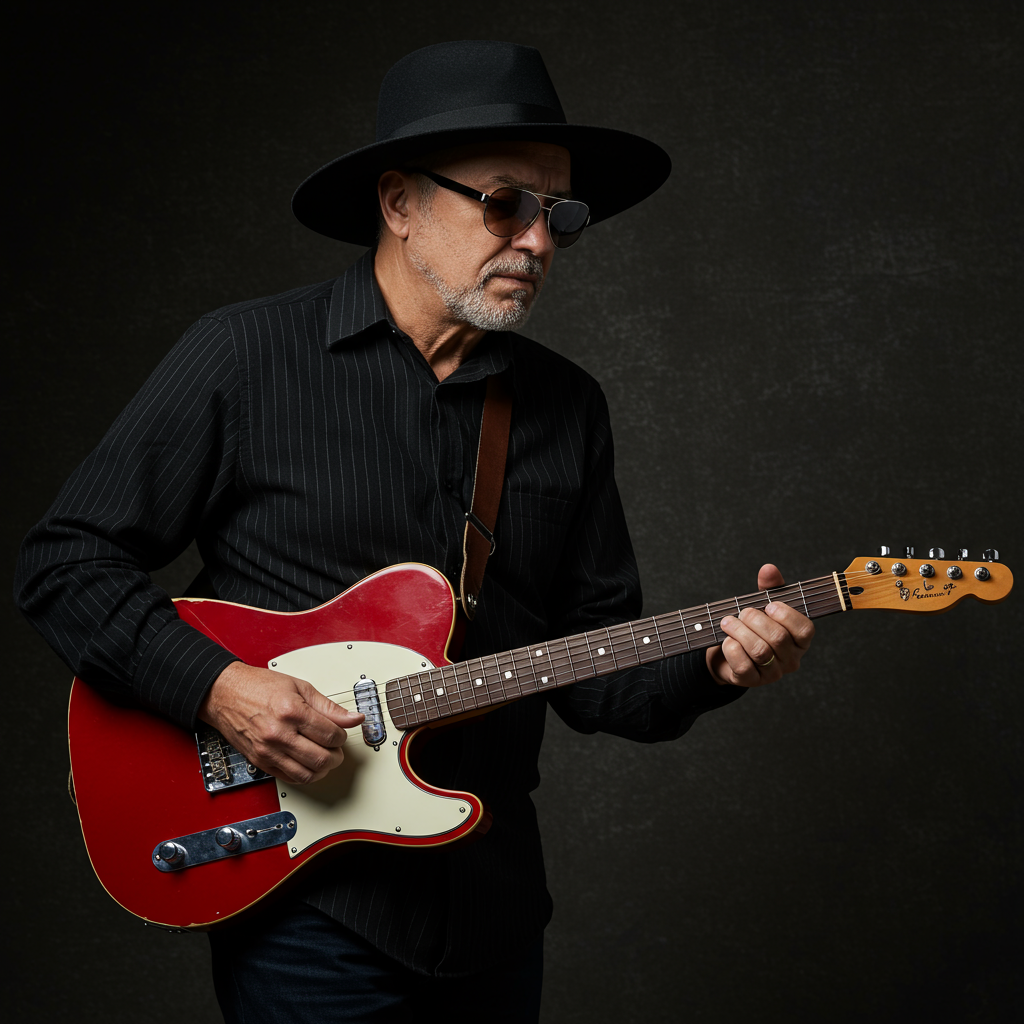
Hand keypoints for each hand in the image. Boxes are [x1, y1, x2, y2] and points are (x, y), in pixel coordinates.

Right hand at [198, 661, 363, 784]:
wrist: (225, 693)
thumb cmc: (258, 686)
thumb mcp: (300, 687)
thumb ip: (329, 707)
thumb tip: (354, 718)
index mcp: (292, 712)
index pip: (330, 735)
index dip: (342, 736)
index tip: (342, 732)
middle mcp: (279, 734)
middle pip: (321, 759)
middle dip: (336, 756)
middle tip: (337, 748)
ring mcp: (268, 751)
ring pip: (307, 775)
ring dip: (323, 769)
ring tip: (325, 758)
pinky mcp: (260, 762)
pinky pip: (289, 778)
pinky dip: (304, 775)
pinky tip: (308, 764)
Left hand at [706, 563, 813, 686]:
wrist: (729, 652)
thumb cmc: (753, 627)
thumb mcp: (763, 605)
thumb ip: (770, 587)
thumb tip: (768, 569)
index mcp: (800, 640)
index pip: (805, 630)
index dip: (787, 616)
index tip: (769, 605)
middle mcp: (791, 659)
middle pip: (778, 638)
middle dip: (755, 620)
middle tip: (742, 613)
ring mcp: (772, 673)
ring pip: (760, 651)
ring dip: (740, 632)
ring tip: (728, 622)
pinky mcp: (752, 681)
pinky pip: (743, 665)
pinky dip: (732, 649)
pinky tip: (727, 640)